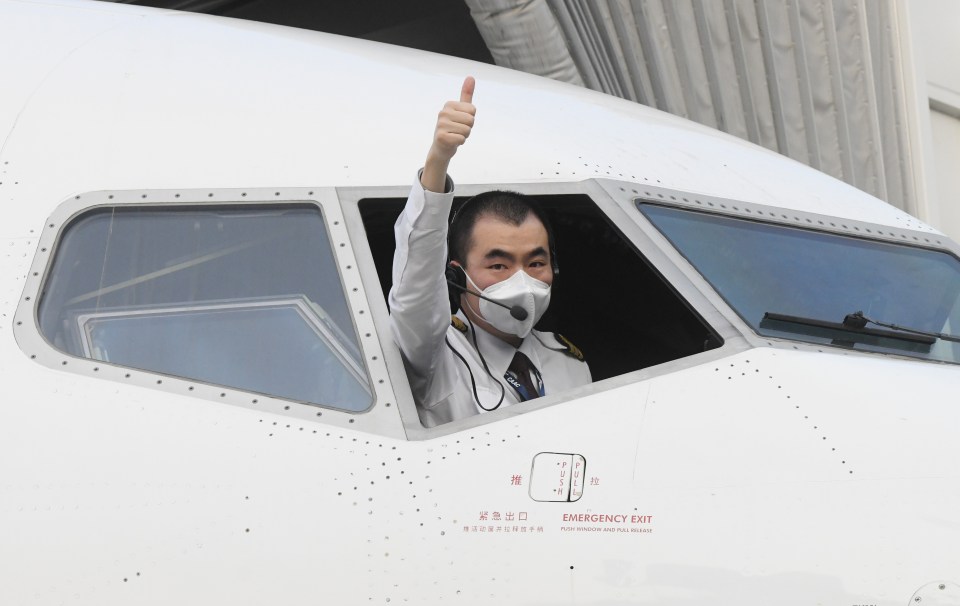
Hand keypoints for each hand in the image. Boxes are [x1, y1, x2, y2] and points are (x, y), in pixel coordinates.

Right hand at [422, 77, 475, 191]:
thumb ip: (466, 95)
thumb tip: (471, 77)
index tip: (460, 122)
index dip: (470, 119)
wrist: (441, 148)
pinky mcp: (441, 137)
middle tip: (458, 130)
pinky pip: (461, 139)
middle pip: (471, 120)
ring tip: (455, 136)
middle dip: (468, 128)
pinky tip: (452, 142)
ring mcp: (441, 125)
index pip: (473, 110)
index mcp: (449, 104)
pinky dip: (459, 143)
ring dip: (464, 136)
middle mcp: (443, 112)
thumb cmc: (453, 128)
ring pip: (467, 130)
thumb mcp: (461, 110)